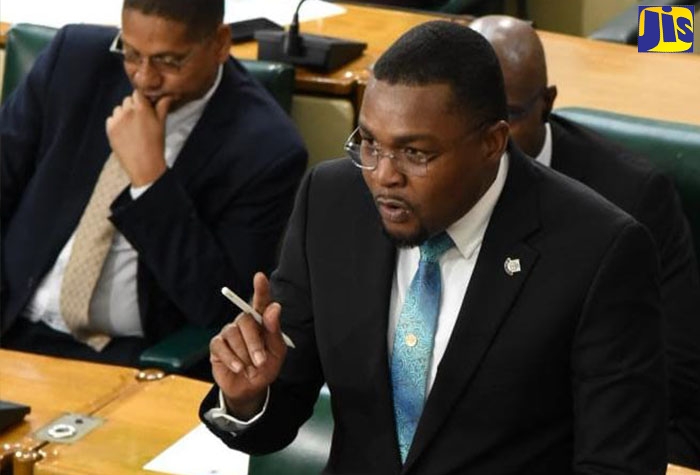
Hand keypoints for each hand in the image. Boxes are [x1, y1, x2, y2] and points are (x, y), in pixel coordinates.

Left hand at [105, 91, 171, 186]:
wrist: (145, 165)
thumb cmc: (156, 144)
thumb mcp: (162, 124)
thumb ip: (162, 106)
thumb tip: (167, 95)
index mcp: (142, 108)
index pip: (137, 93)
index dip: (141, 99)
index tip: (145, 107)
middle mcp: (128, 111)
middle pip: (127, 100)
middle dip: (133, 107)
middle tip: (140, 120)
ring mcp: (117, 120)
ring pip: (118, 109)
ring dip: (124, 114)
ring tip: (132, 128)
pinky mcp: (110, 129)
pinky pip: (111, 119)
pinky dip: (116, 124)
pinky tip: (125, 133)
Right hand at [210, 272, 287, 419]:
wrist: (250, 388)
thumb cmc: (265, 366)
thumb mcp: (277, 352)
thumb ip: (275, 331)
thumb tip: (274, 308)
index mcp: (262, 321)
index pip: (261, 302)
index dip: (261, 289)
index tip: (260, 277)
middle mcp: (244, 322)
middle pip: (246, 320)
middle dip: (254, 343)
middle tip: (260, 360)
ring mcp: (229, 332)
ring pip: (234, 335)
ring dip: (244, 354)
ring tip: (250, 367)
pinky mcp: (217, 345)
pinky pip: (222, 346)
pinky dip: (232, 359)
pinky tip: (239, 367)